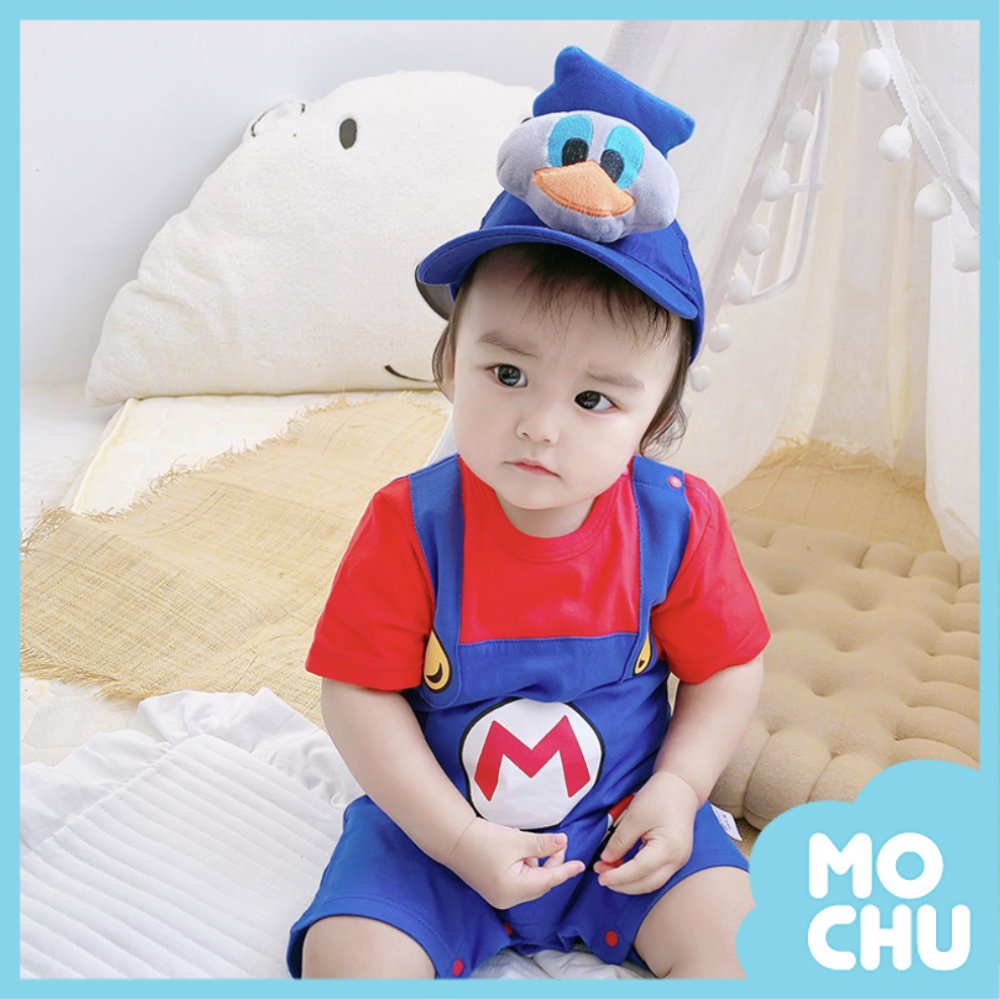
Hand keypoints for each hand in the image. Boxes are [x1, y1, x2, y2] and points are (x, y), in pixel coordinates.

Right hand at [447, 817, 585, 909]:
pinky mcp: (494, 889)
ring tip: (526, 841)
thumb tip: (563, 843)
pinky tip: (517, 847)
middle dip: (550, 862)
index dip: (566, 870)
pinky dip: (523, 864)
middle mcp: (508, 898)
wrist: (453, 839)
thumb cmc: (483, 839)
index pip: (549, 880)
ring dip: (534, 861)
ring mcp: (500, 896)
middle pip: (540, 882)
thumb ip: (543, 845)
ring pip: (529, 880)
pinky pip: (518, 879)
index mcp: (515, 889)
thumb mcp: (518, 840)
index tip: (582, 865)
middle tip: (556, 842)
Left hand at [593, 770, 699, 894]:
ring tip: (607, 870)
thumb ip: (620, 840)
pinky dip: (637, 875)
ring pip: (651, 882)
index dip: (618, 876)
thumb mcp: (635, 815)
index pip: (640, 870)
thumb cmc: (660, 796)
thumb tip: (607, 860)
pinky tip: (622, 867)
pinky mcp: (674, 858)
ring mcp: (678, 860)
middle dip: (622, 884)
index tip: (600, 877)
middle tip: (600, 876)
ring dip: (628, 882)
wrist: (681, 787)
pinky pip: (655, 874)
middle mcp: (677, 859)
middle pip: (647, 883)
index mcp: (669, 848)